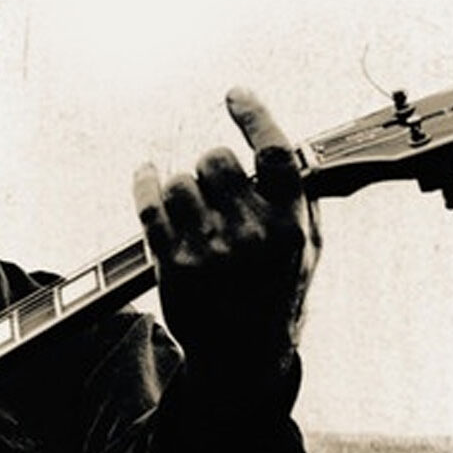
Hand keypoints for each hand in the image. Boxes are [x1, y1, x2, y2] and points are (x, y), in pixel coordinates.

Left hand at [132, 88, 320, 387]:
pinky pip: (150, 205)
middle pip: (217, 161)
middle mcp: (251, 235)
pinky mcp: (174, 264)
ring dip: (184, 186)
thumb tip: (284, 146)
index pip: (273, 152)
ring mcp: (210, 250)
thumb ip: (299, 200)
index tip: (236, 95)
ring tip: (194, 209)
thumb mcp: (308, 250)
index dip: (253, 115)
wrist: (244, 356)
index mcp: (290, 225)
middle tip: (217, 188)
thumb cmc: (277, 295)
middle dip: (214, 168)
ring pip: (180, 181)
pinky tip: (146, 174)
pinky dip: (144, 183)